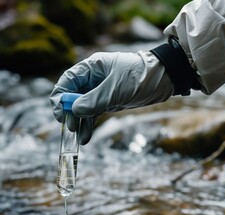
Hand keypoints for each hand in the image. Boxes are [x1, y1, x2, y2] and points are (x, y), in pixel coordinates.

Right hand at [49, 51, 173, 144]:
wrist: (164, 79)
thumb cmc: (140, 77)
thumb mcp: (116, 88)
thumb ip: (94, 100)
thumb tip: (74, 110)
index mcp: (92, 68)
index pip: (68, 81)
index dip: (61, 96)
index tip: (60, 113)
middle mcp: (93, 79)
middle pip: (73, 96)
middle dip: (70, 112)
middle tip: (72, 127)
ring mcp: (101, 91)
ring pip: (83, 107)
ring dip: (80, 122)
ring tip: (80, 137)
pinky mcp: (109, 101)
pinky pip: (94, 113)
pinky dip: (89, 123)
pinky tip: (86, 136)